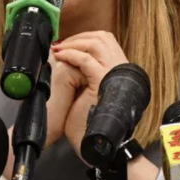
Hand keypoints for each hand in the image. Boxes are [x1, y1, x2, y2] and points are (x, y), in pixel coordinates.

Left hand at [50, 31, 129, 158]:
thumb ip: (84, 73)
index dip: (86, 39)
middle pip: (104, 37)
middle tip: (62, 44)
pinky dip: (72, 54)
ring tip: (60, 49)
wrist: (91, 142)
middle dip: (80, 37)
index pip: (106, 42)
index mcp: (118, 72)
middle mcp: (119, 70)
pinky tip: (61, 57)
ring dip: (75, 42)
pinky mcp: (102, 80)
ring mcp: (113, 74)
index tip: (67, 44)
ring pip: (97, 43)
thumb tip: (68, 55)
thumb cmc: (86, 121)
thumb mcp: (86, 90)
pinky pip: (86, 60)